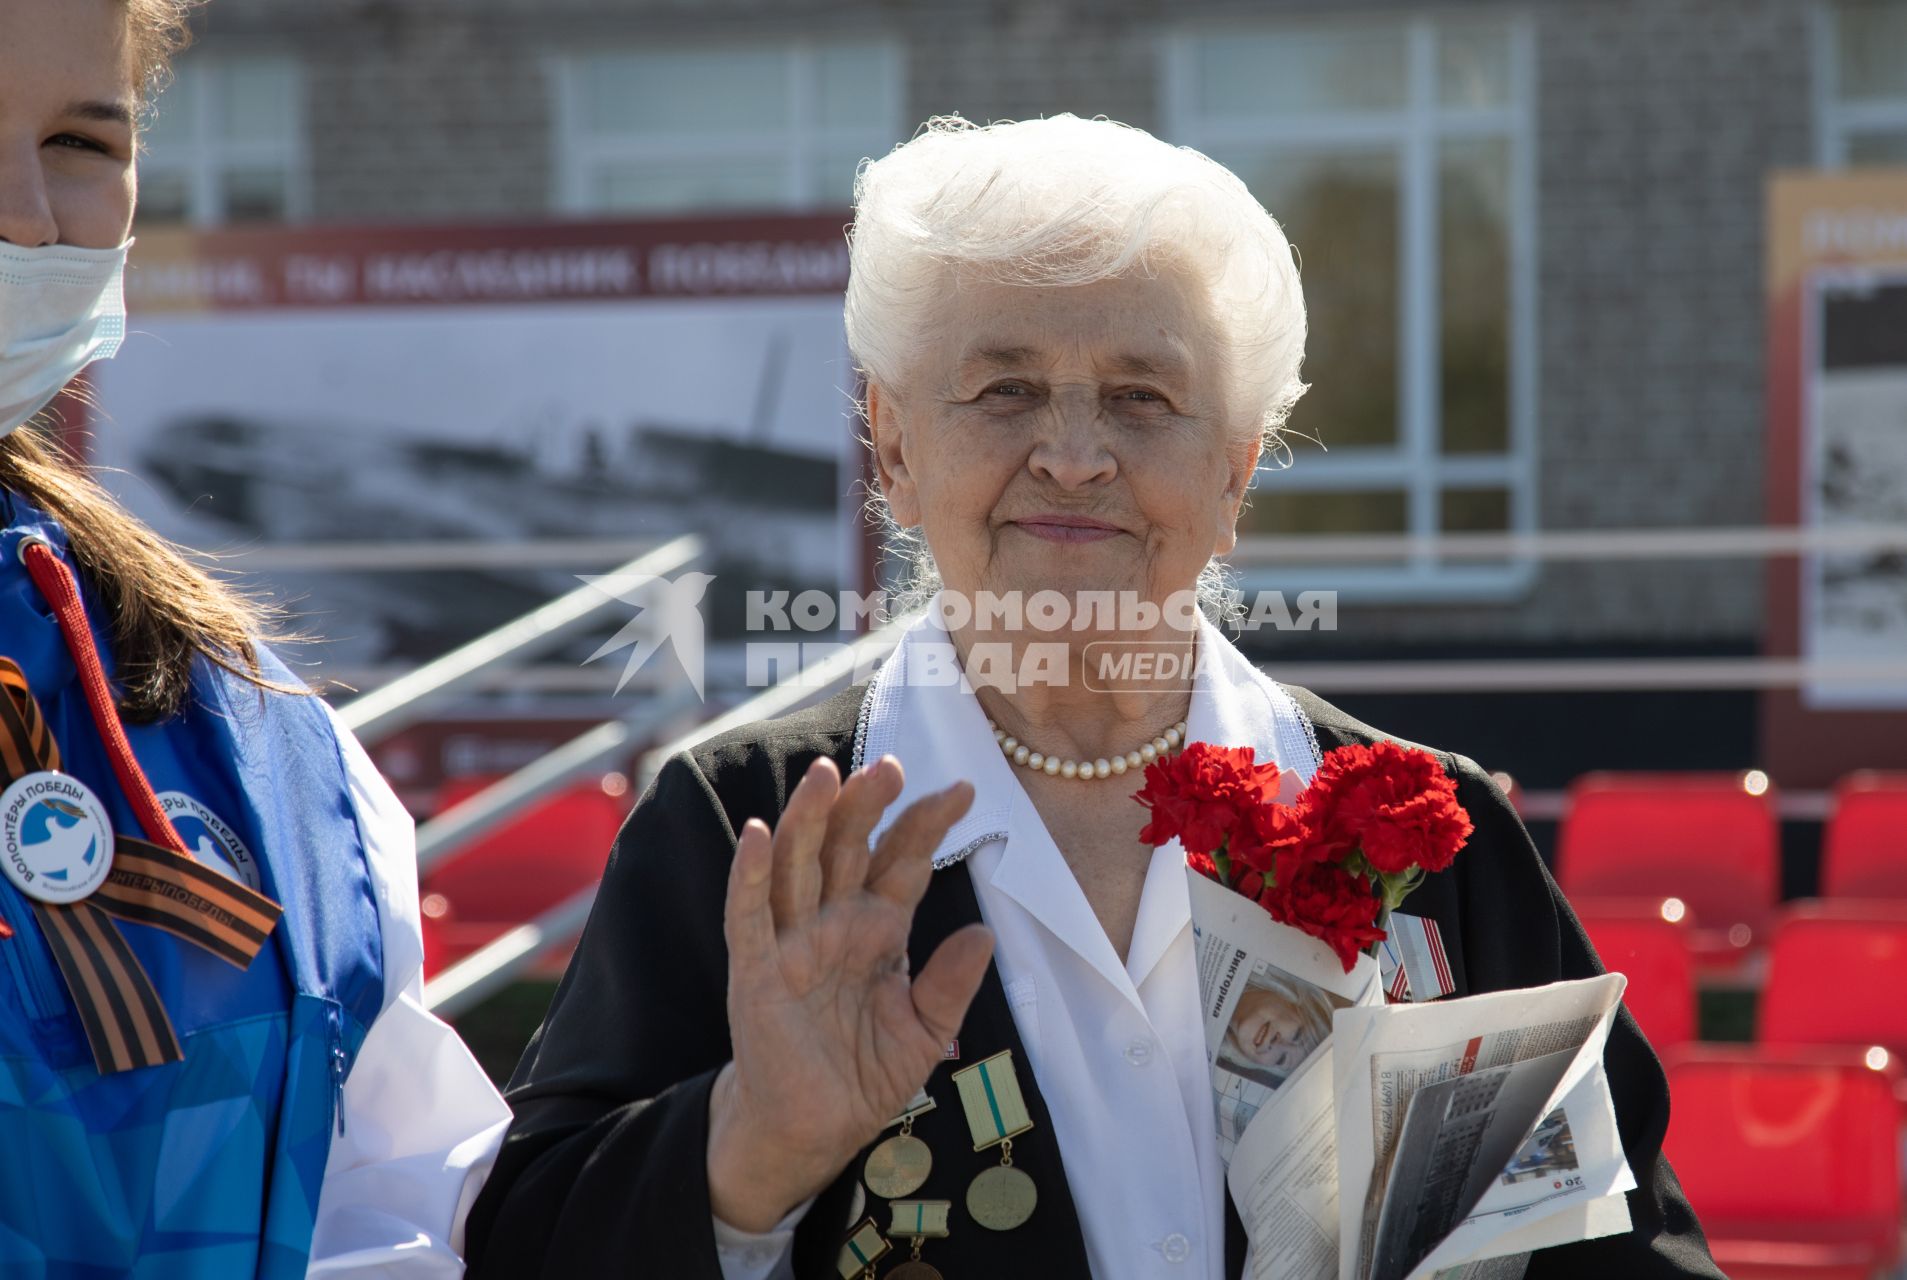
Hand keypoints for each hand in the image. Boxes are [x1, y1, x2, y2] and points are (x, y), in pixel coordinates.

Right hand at [706, 755, 994, 1232]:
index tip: (966, 791)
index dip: (928, 826)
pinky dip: (750, 874)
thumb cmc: (862, 1074)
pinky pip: (749, 915)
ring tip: (827, 775)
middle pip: (849, 848)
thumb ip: (950, 984)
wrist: (811, 1131)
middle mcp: (834, 923)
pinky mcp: (755, 971)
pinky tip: (756, 833)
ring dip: (809, 819)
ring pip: (798, 865)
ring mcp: (791, 942)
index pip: (902, 863)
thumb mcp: (924, 1032)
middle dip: (869, 806)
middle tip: (893, 766)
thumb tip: (984, 932)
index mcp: (877, 930)